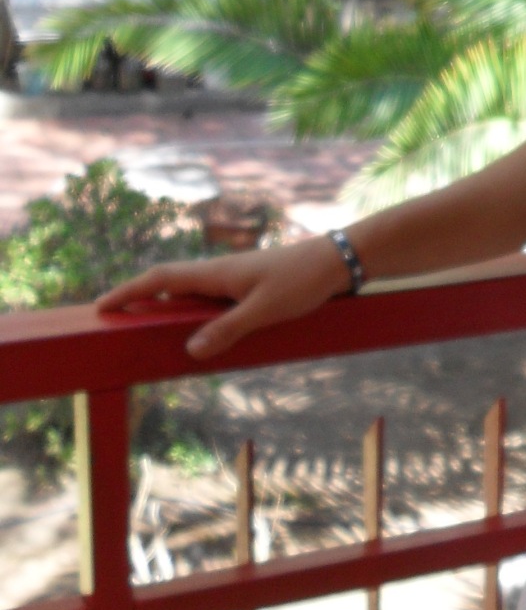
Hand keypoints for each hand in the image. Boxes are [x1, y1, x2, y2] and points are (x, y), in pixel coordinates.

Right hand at [96, 237, 355, 359]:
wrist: (338, 260)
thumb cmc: (302, 281)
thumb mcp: (264, 310)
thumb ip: (228, 329)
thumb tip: (191, 349)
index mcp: (215, 273)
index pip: (160, 279)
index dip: (129, 292)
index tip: (102, 305)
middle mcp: (219, 272)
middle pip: (169, 284)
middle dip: (140, 299)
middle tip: (115, 317)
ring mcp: (234, 278)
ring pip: (191, 292)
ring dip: (167, 306)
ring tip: (147, 326)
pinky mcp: (250, 285)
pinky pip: (211, 299)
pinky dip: (194, 311)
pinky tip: (198, 328)